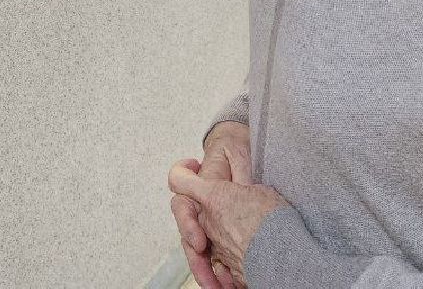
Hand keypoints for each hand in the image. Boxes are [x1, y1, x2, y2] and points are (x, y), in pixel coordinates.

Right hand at [172, 123, 249, 287]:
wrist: (239, 151)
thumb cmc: (235, 148)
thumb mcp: (237, 151)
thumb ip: (236, 168)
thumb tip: (238, 186)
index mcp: (199, 188)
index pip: (182, 204)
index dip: (188, 224)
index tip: (200, 241)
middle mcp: (199, 207)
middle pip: (188, 236)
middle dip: (196, 260)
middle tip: (209, 278)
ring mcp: (208, 222)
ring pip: (199, 251)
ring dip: (206, 271)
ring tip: (218, 287)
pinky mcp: (220, 233)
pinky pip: (215, 256)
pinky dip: (220, 272)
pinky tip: (230, 283)